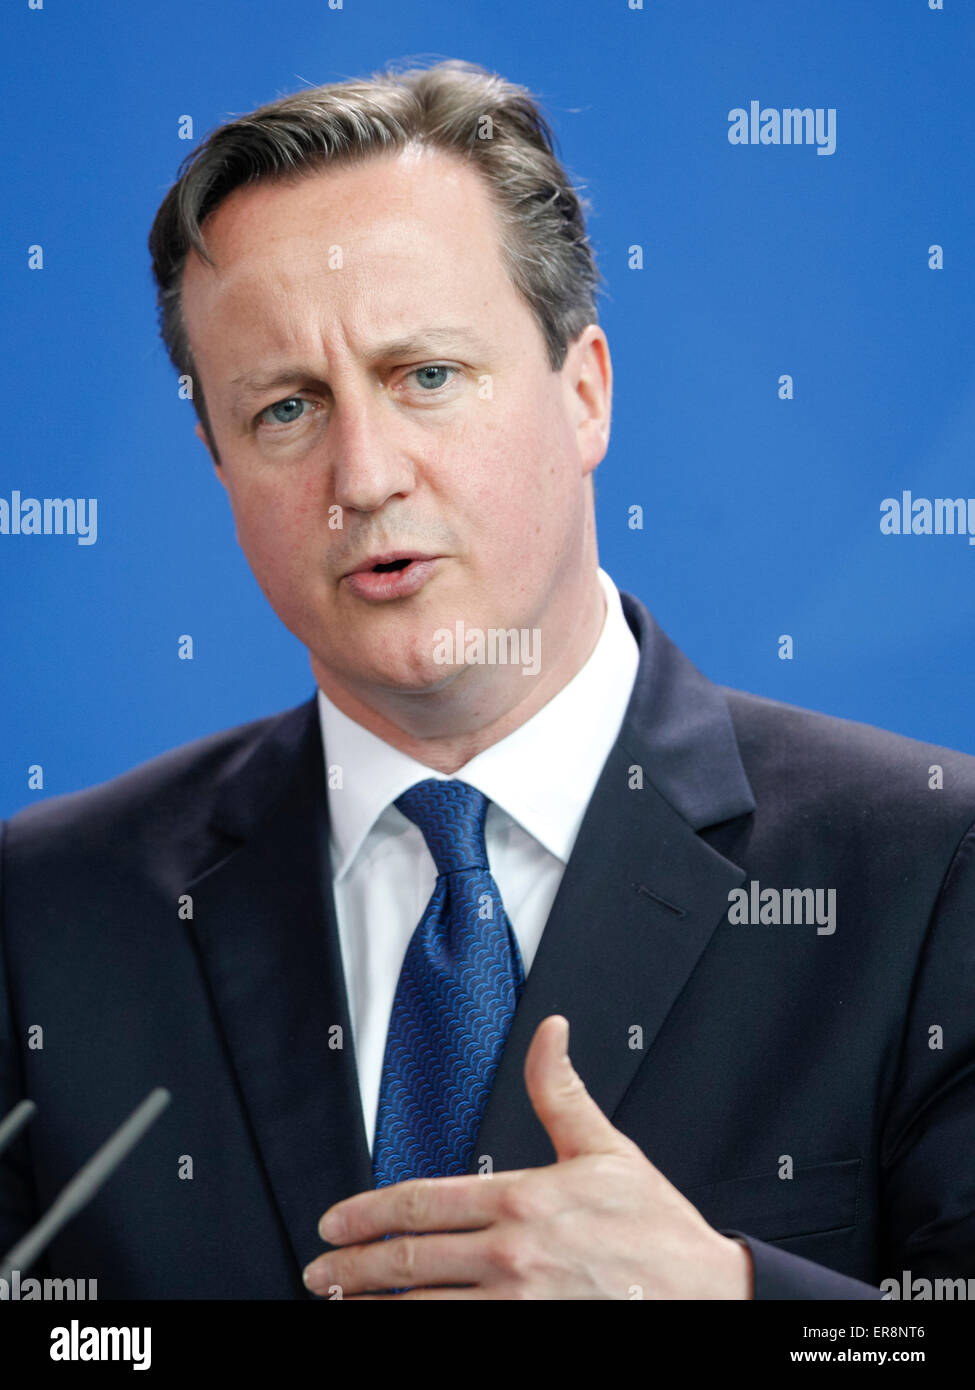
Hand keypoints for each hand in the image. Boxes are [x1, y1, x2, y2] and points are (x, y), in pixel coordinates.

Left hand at [303, 1014, 752, 1298]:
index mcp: (524, 1200)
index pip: (424, 1201)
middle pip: (411, 1259)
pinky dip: (419, 1332)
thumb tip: (549, 1030)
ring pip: (424, 1308)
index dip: (369, 1212)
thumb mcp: (606, 1148)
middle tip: (320, 1271)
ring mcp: (518, 1307)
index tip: (334, 1224)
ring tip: (343, 1305)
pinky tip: (399, 1327)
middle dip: (354, 1268)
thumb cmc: (656, 1227)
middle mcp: (512, 1256)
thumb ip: (560, 1092)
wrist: (706, 1295)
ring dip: (376, 1307)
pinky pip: (456, 1339)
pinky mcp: (530, 1342)